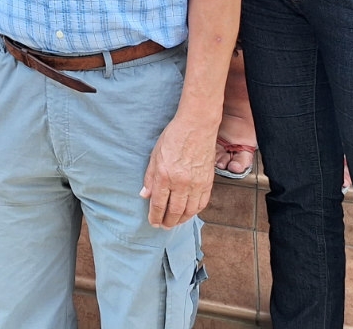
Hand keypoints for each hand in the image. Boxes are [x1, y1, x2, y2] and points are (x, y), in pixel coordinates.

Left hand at [140, 113, 216, 227]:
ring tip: (175, 222)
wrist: (196, 126)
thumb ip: (150, 177)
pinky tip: (189, 212)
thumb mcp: (155, 155)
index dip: (155, 216)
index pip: (159, 204)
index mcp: (165, 176)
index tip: (153, 222)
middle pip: (174, 211)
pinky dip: (195, 211)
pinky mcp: (208, 182)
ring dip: (181, 220)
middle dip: (168, 222)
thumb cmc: (173, 137)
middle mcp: (181, 183)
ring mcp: (196, 183)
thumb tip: (145, 195)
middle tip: (163, 226)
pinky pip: (202, 203)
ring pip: (190, 211)